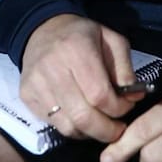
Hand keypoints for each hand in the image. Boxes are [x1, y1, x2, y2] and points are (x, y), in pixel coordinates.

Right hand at [19, 14, 145, 143]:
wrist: (41, 29)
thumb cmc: (81, 35)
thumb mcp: (111, 40)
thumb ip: (125, 69)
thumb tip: (135, 97)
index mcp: (76, 51)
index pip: (99, 95)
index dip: (118, 108)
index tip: (127, 106)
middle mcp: (53, 69)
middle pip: (83, 116)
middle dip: (106, 130)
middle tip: (118, 129)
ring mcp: (36, 84)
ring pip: (68, 126)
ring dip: (89, 132)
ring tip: (100, 124)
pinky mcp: (27, 96)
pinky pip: (53, 124)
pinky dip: (72, 128)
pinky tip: (81, 118)